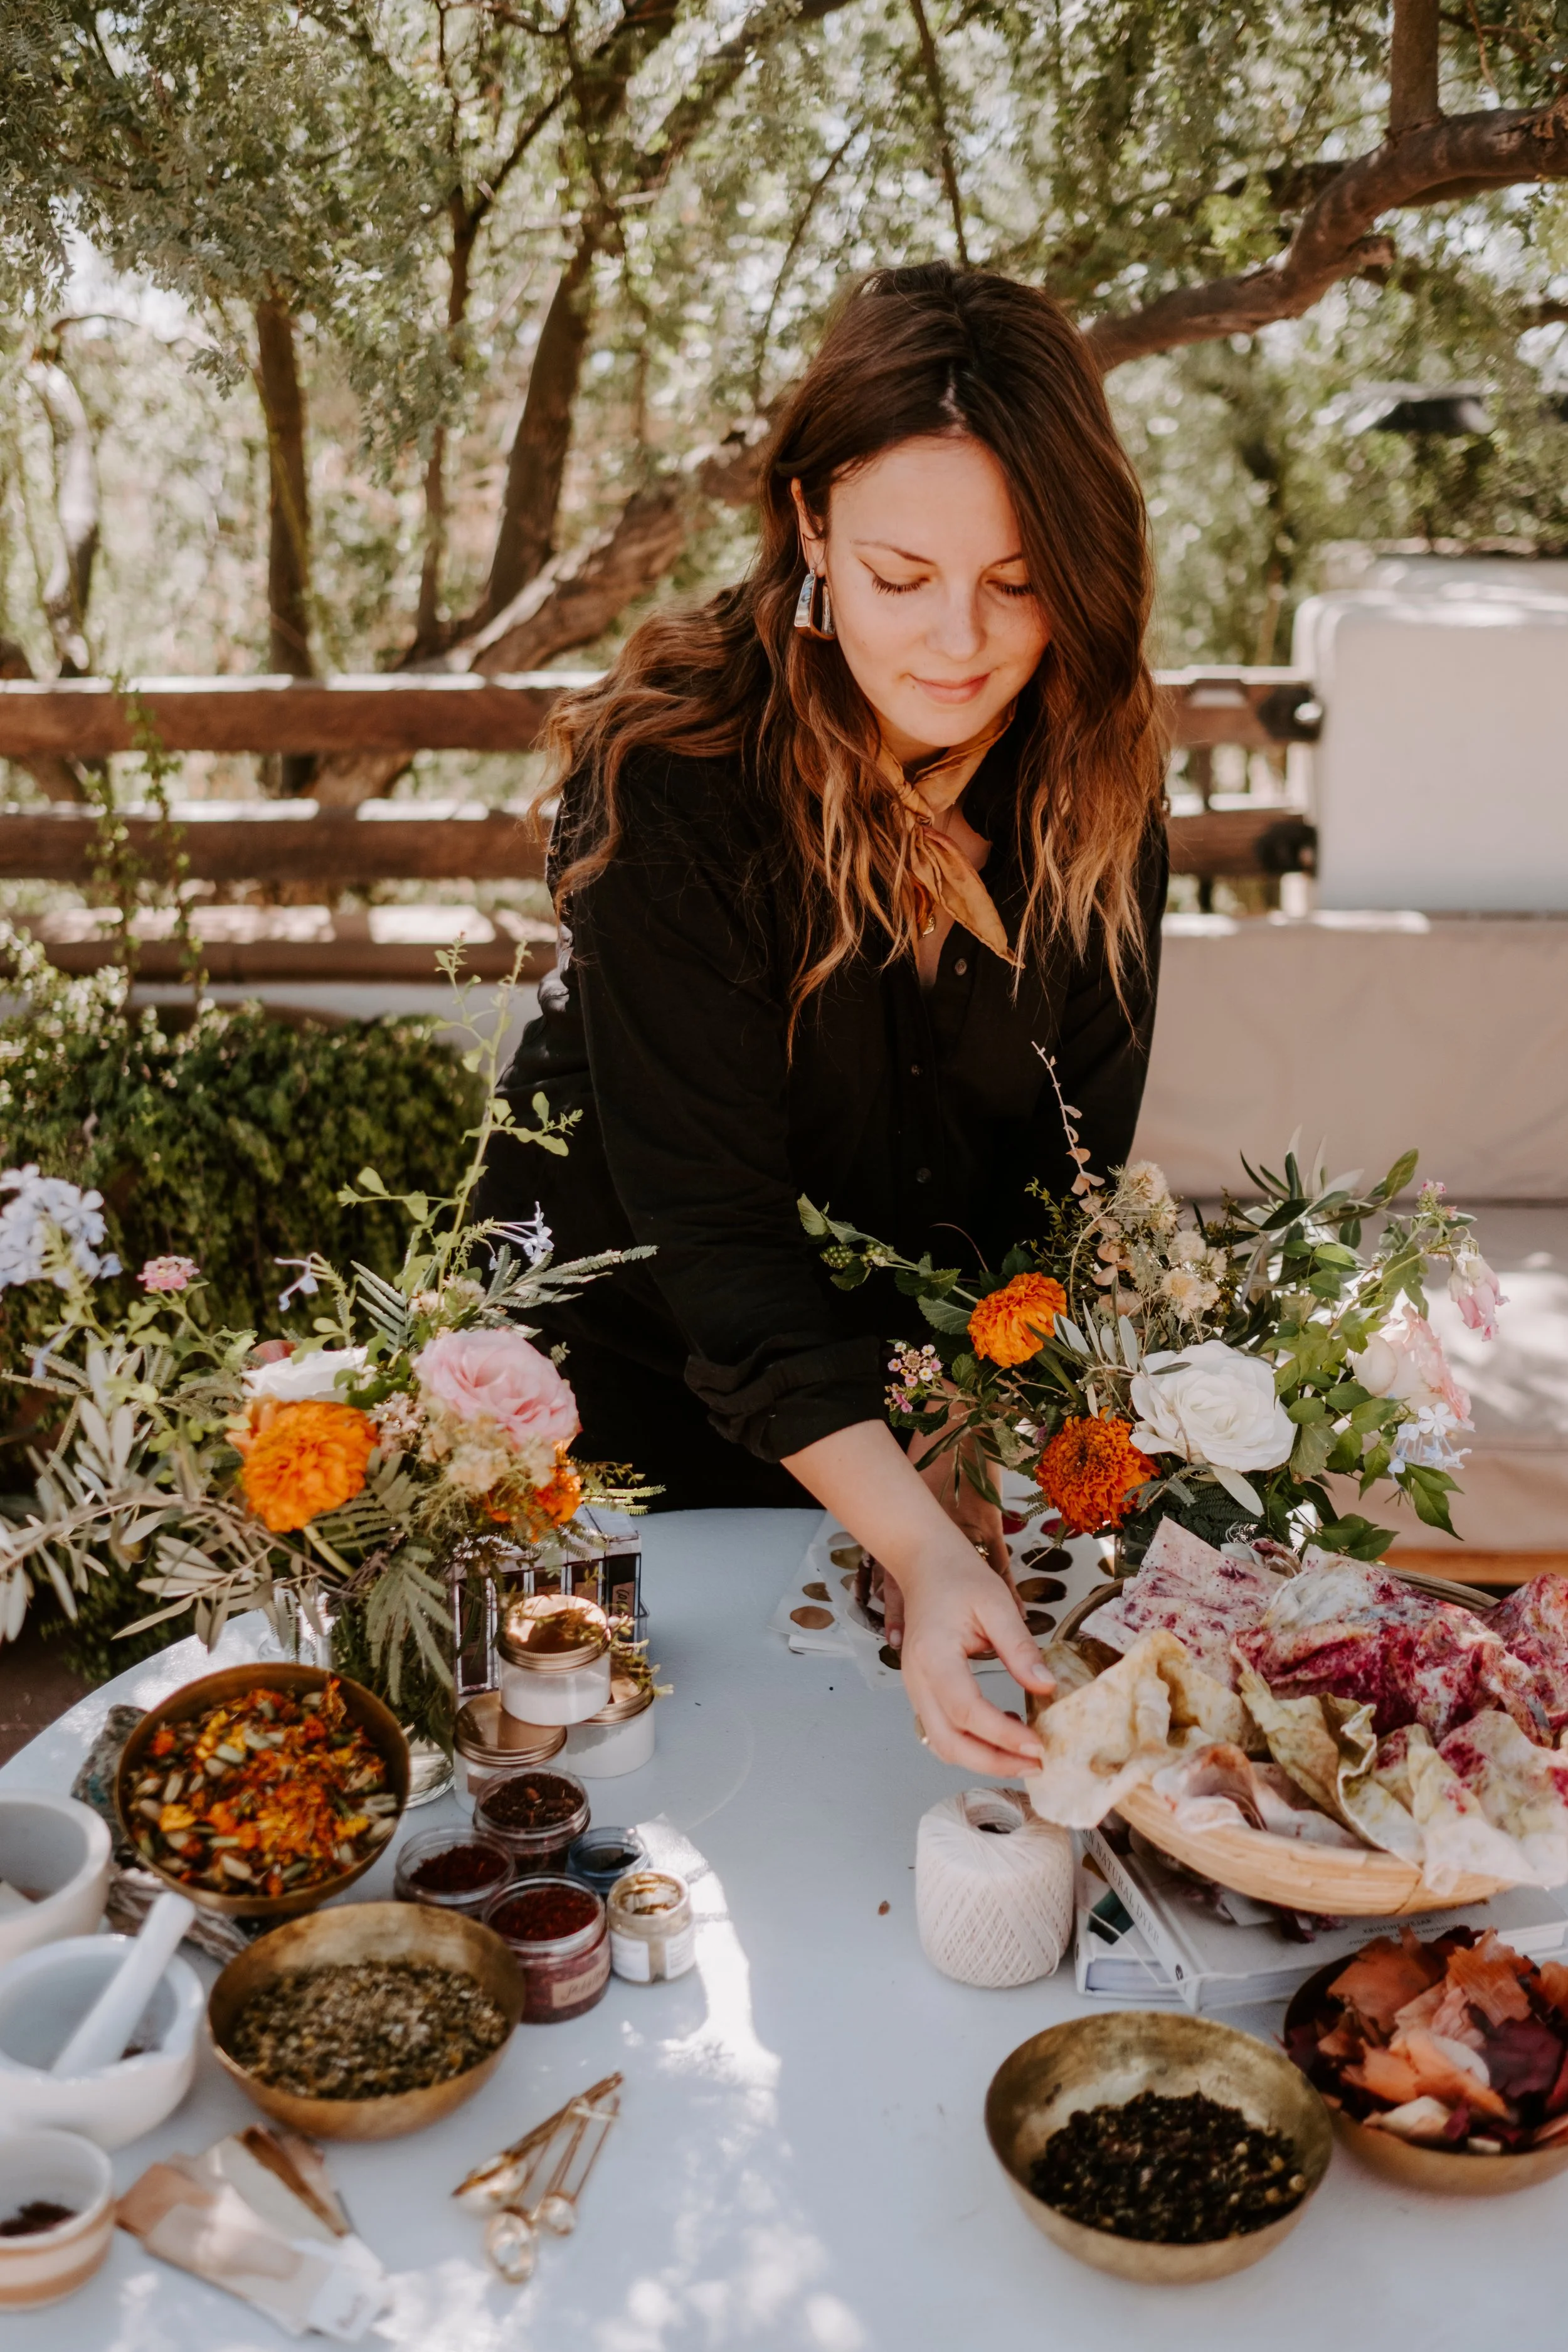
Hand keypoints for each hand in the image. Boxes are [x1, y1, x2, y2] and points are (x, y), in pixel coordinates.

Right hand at [779, 1416, 1053, 1775]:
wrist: (924, 1563)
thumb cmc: (959, 1577)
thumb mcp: (997, 1604)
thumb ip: (1020, 1647)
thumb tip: (1046, 1687)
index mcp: (934, 1656)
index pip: (967, 1711)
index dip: (1003, 1735)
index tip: (1039, 1745)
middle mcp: (917, 1679)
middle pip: (948, 1742)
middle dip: (993, 1762)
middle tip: (1036, 1763)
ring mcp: (915, 1687)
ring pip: (942, 1743)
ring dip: (982, 1759)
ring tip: (1024, 1754)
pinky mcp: (922, 1690)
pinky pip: (942, 1730)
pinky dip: (971, 1743)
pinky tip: (1004, 1732)